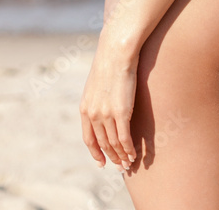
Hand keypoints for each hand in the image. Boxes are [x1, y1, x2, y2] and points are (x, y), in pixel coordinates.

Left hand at [79, 31, 138, 171]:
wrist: (116, 51)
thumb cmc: (109, 62)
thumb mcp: (96, 83)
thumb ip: (97, 98)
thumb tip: (103, 104)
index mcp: (85, 108)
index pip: (89, 139)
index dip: (96, 153)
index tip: (102, 163)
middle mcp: (93, 115)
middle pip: (102, 144)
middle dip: (111, 158)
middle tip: (120, 166)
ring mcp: (106, 115)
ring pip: (114, 144)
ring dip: (121, 156)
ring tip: (128, 163)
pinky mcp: (121, 112)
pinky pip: (124, 138)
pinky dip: (128, 149)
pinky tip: (133, 154)